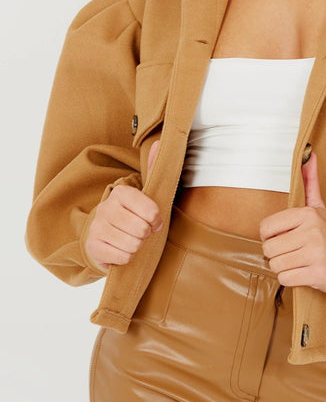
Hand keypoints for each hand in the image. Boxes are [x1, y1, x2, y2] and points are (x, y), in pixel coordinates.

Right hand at [84, 140, 161, 270]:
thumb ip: (152, 169)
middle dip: (146, 235)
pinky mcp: (93, 247)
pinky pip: (123, 257)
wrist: (103, 236)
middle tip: (141, 232)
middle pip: (142, 230)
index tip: (155, 221)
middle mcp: (106, 207)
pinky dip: (126, 257)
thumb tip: (157, 144)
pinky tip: (121, 249)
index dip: (157, 221)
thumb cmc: (132, 215)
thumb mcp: (144, 194)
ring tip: (131, 239)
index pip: (152, 211)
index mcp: (121, 193)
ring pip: (133, 245)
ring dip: (137, 246)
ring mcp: (97, 227)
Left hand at [260, 152, 325, 293]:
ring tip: (298, 261)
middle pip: (268, 249)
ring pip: (275, 265)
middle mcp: (312, 231)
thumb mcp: (319, 207)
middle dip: (276, 255)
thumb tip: (308, 153)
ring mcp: (315, 253)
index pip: (265, 228)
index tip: (283, 238)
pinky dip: (290, 279)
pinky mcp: (317, 273)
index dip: (269, 236)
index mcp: (307, 214)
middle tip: (291, 252)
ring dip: (283, 268)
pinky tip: (303, 272)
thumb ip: (310, 182)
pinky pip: (285, 279)